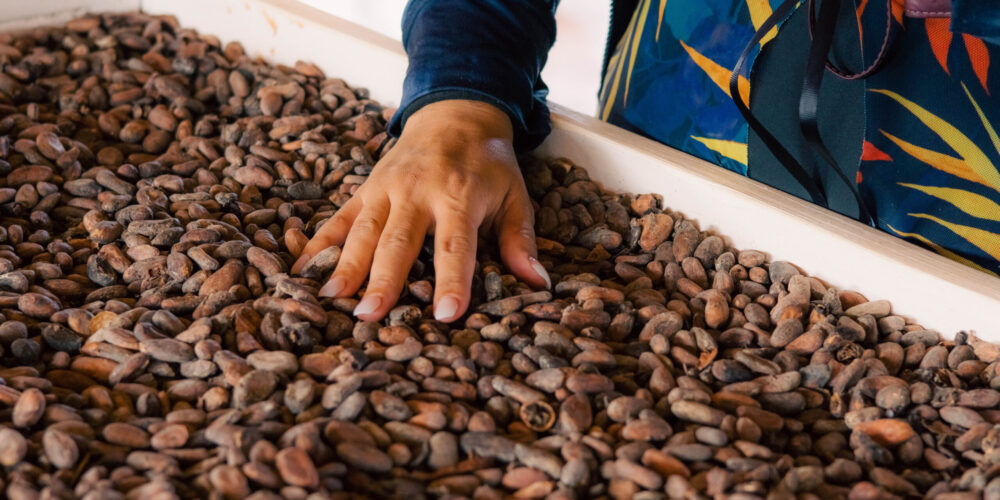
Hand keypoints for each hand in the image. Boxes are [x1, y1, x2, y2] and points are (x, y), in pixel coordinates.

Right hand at [292, 99, 550, 321]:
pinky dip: (318, 242)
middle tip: (369, 315)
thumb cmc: (488, 164)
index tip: (446, 314)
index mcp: (458, 197)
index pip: (455, 244)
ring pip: (363, 231)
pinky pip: (339, 218)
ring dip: (346, 265)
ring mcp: (386, 190)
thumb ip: (520, 240)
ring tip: (332, 299)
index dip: (452, 280)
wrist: (454, 114)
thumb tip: (539, 283)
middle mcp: (418, 193)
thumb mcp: (514, 195)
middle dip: (383, 279)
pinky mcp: (365, 189)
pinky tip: (302, 271)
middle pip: (398, 241)